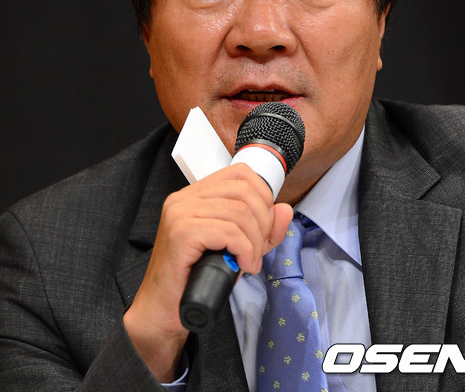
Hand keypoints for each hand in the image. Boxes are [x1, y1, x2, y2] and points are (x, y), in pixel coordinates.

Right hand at [123, 162, 292, 381]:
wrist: (163, 309)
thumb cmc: (194, 278)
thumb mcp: (236, 248)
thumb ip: (262, 229)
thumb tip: (284, 209)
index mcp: (195, 194)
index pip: (240, 173)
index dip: (262, 195)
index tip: (265, 223)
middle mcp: (185, 198)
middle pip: (243, 191)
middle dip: (262, 221)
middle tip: (258, 248)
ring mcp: (180, 213)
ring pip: (239, 212)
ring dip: (254, 242)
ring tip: (250, 262)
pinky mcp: (181, 232)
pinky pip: (228, 232)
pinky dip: (245, 250)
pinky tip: (243, 266)